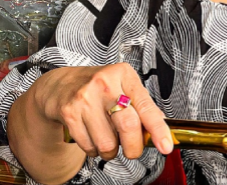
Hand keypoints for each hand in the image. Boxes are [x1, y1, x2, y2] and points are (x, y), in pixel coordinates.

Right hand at [30, 63, 172, 161]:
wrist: (60, 85)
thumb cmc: (97, 87)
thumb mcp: (122, 86)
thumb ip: (141, 105)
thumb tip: (160, 128)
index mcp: (123, 75)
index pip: (146, 106)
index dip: (158, 129)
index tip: (166, 146)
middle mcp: (104, 83)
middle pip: (128, 126)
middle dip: (133, 147)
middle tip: (132, 149)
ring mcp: (85, 98)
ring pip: (107, 143)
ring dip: (110, 150)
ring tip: (107, 138)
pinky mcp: (70, 113)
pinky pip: (89, 147)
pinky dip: (94, 150)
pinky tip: (92, 136)